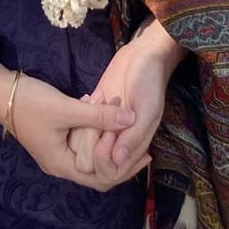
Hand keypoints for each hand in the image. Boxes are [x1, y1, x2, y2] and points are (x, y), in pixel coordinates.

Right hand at [0, 61, 143, 192]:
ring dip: (108, 138)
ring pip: (92, 153)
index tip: (142, 149)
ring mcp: (58, 150)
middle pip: (98, 170)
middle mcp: (60, 163)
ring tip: (127, 123)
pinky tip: (106, 112)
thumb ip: (99, 115)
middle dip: (120, 155)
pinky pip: (84, 140)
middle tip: (143, 141)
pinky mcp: (58, 136)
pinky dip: (97, 129)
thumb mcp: (67, 109)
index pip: (100, 179)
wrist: (1, 91)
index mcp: (62, 164)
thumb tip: (131, 118)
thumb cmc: (31, 103)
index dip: (122, 167)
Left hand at [70, 19, 183, 184]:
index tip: (108, 136)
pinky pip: (79, 127)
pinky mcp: (93, 113)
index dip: (106, 161)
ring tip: (97, 105)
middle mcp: (117, 142)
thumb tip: (118, 160)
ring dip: (85, 130)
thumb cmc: (150, 82)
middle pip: (95, 165)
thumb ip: (135, 136)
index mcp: (133, 147)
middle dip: (91, 149)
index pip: (114, 172)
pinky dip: (80, 116)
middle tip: (97, 124)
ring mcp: (104, 129)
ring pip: (83, 147)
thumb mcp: (149, 109)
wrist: (141, 56)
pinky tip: (92, 97)